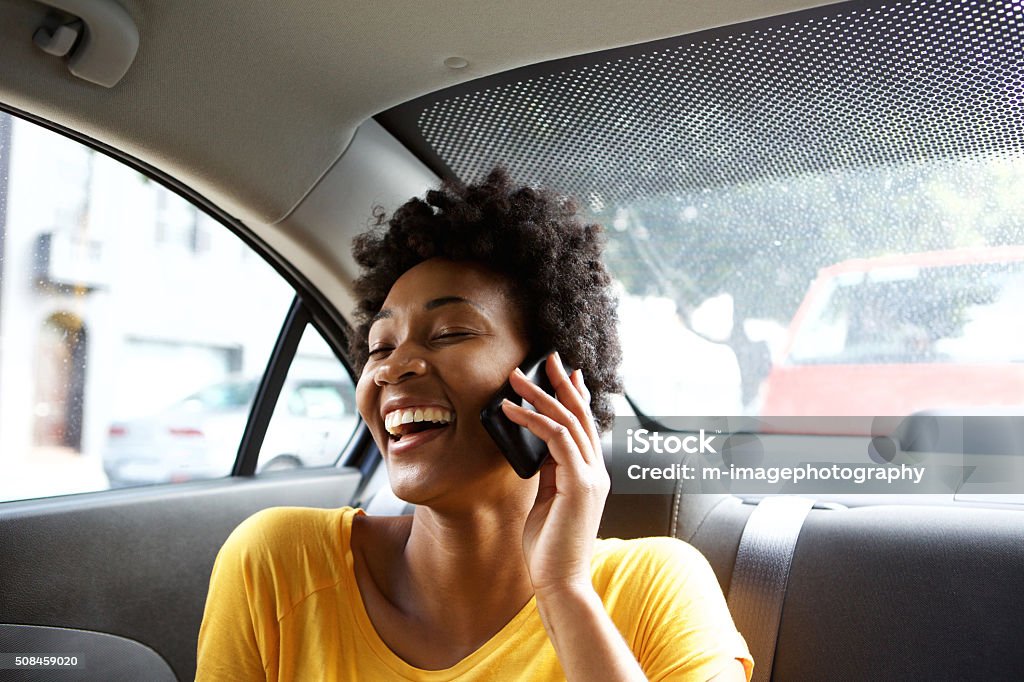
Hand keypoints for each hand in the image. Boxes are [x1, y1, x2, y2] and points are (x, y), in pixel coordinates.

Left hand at [501, 352, 609, 596]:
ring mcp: (591, 476)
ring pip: (568, 421)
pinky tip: (511, 410)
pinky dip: (533, 419)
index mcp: (590, 475)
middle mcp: (596, 471)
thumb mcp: (547, 501)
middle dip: (562, 384)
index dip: (575, 396)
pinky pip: (556, 439)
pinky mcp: (580, 484)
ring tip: (515, 379)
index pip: (585, 426)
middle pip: (581, 415)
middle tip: (545, 358)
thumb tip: (537, 450)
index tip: (565, 373)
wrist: (560, 581)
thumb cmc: (549, 548)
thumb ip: (548, 474)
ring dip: (540, 395)